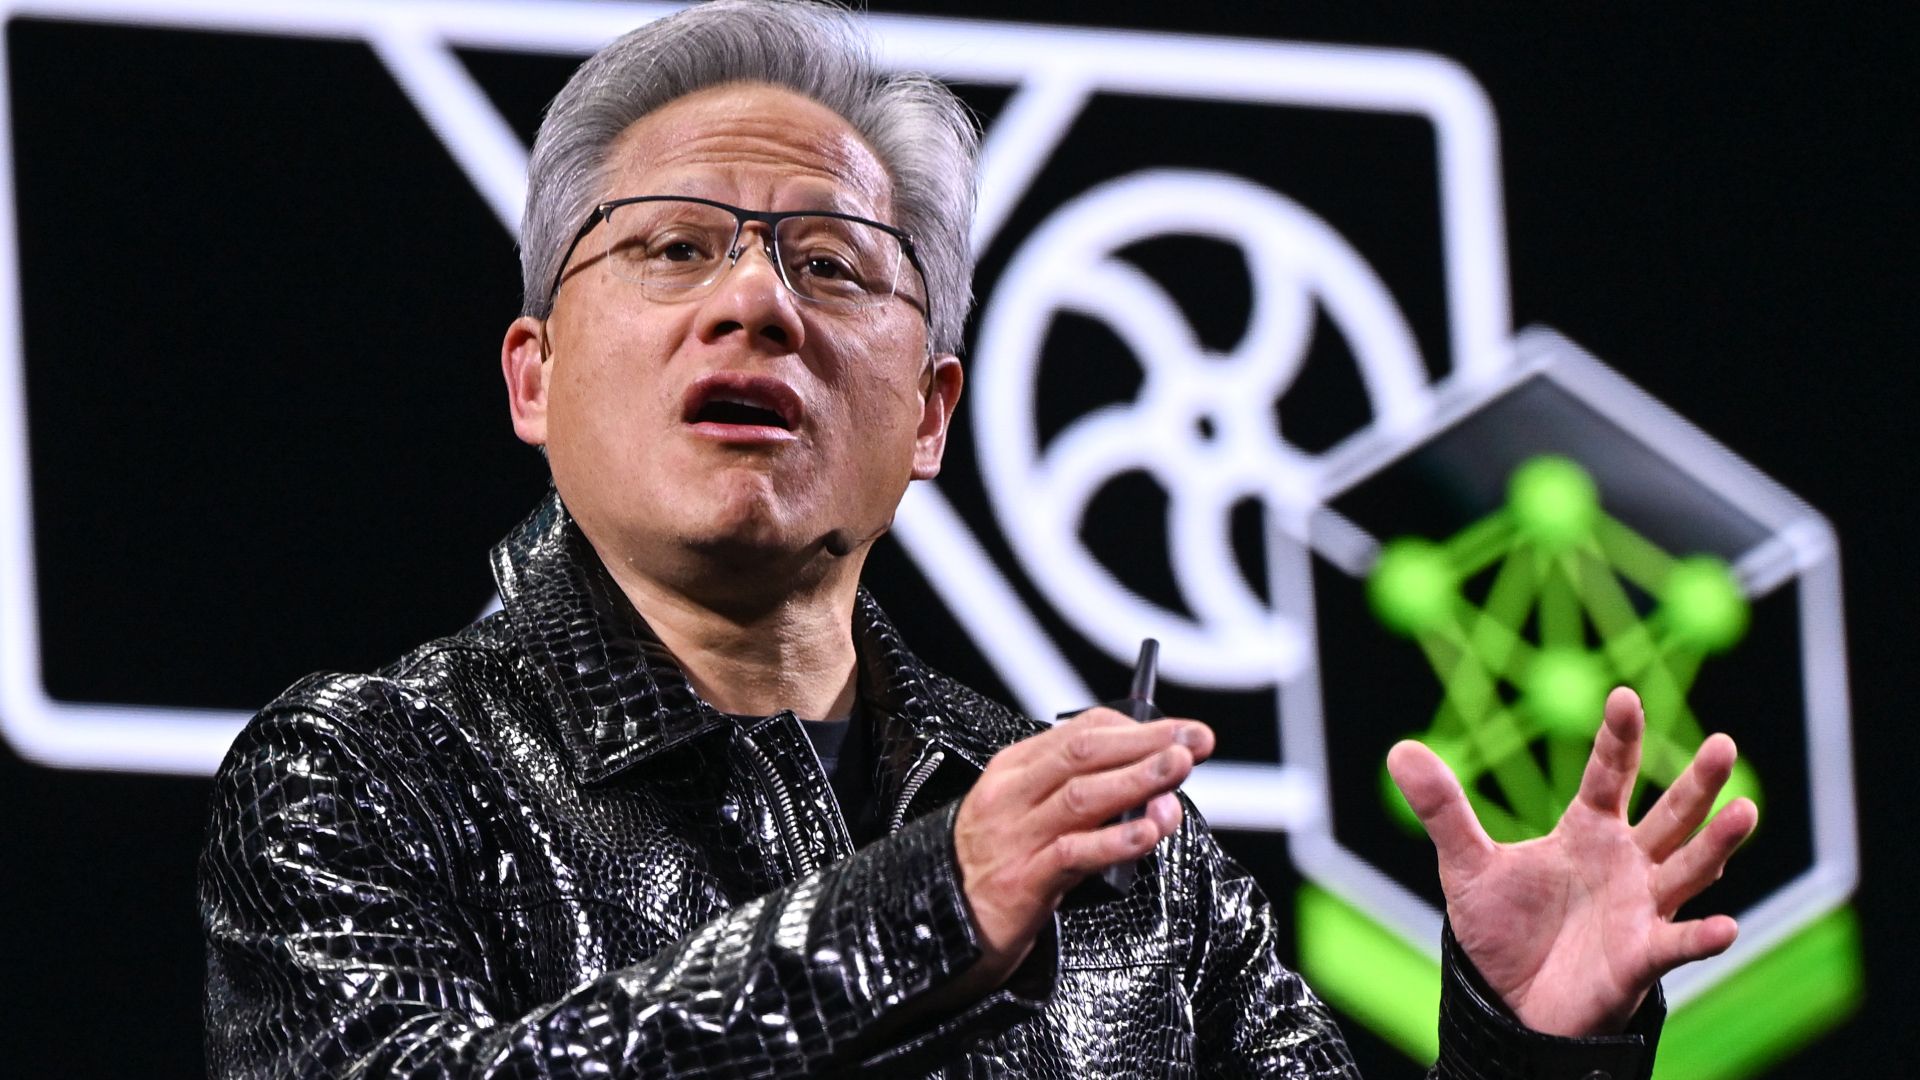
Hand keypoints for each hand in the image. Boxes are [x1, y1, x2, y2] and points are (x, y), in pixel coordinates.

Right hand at [953, 709, 1215, 983]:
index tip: (1179, 730)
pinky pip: (1074, 854)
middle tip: (1195, 740)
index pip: (1078, 732)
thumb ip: (1081, 801)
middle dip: (1146, 742)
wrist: (936, 926)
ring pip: (1083, 796)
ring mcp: (1014, 837)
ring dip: (1138, 779)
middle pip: (1084, 754)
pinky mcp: (1021, 881)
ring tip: (1179, 770)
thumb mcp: (1029, 819)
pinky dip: (1115, 840)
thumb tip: (1155, 790)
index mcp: (1013, 770)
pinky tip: (1148, 831)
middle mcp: (1011, 795)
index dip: (1135, 726)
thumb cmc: (994, 869)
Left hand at [1388, 686, 1756, 1035]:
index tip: (1624, 697)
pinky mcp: (1640, 957)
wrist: (1510, 1004)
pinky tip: (1725, 927)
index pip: (1608, 775)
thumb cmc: (1503, 930)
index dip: (1618, 738)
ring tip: (1744, 810)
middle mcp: (1626, 863)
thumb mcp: (1465, 866)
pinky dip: (1700, 936)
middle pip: (1669, 815)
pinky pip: (1677, 945)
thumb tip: (1400, 749)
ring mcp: (1640, 909)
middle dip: (1697, 782)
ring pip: (1689, 870)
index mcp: (1588, 832)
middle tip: (1723, 744)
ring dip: (1717, 844)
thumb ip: (1443, 810)